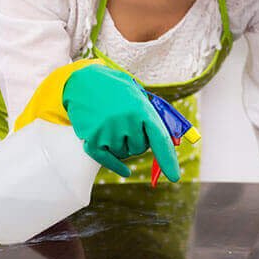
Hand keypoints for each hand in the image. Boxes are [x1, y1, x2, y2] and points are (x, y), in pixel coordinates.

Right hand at [62, 64, 179, 180]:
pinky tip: (126, 172)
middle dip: (138, 141)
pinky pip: (108, 161)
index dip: (168, 159)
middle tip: (129, 124)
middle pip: (140, 149)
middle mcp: (126, 122)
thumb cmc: (116, 89)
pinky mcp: (92, 140)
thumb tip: (167, 141)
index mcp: (142, 109)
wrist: (84, 81)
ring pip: (124, 154)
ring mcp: (108, 132)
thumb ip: (151, 117)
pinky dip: (116, 166)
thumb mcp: (138, 96)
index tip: (174, 177)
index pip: (159, 139)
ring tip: (114, 125)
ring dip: (123, 145)